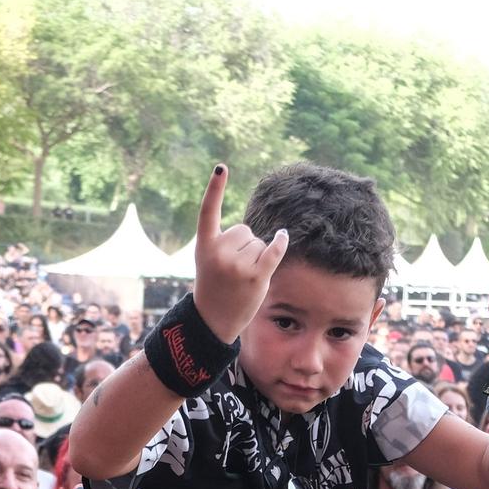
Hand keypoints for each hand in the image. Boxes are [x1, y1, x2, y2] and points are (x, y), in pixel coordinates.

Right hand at [191, 165, 288, 343]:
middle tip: (232, 271)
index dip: (215, 188)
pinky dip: (280, 242)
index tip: (221, 167)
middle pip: (245, 230)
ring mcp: (238, 265)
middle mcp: (220, 252)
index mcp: (204, 246)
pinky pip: (273, 250)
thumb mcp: (209, 261)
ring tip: (242, 278)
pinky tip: (283, 235)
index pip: (208, 211)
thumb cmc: (214, 287)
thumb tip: (267, 232)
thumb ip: (226, 242)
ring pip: (259, 243)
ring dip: (256, 257)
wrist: (212, 320)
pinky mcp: (256, 276)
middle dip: (244, 245)